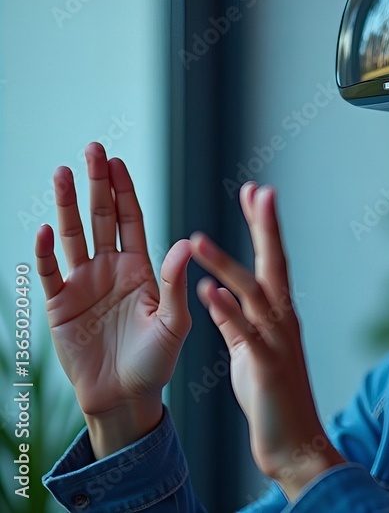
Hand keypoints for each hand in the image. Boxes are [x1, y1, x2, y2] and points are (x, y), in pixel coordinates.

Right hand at [35, 143, 193, 457]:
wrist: (126, 397)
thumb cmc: (156, 362)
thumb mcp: (173, 322)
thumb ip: (175, 284)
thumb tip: (185, 242)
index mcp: (140, 269)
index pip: (131, 220)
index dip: (124, 190)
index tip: (117, 162)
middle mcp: (110, 269)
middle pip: (102, 218)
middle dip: (97, 184)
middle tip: (92, 149)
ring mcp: (83, 285)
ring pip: (74, 236)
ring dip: (67, 205)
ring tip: (62, 172)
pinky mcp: (61, 306)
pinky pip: (52, 273)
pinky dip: (47, 251)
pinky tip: (46, 228)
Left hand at [190, 181, 342, 499]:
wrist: (294, 442)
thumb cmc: (272, 396)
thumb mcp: (251, 351)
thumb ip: (238, 322)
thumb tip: (219, 294)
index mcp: (279, 313)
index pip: (272, 259)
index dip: (264, 225)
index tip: (256, 191)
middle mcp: (283, 320)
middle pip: (274, 264)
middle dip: (265, 226)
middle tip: (258, 190)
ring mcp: (276, 341)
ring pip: (253, 294)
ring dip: (226, 263)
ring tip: (197, 238)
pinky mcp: (265, 366)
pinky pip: (244, 334)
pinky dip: (226, 312)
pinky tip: (207, 292)